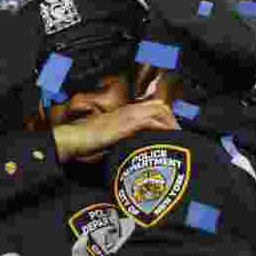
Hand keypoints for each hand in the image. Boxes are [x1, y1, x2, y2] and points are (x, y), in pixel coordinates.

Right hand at [53, 98, 179, 164]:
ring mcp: (129, 115)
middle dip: (172, 119)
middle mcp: (129, 110)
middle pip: (160, 106)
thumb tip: (134, 149)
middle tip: (179, 135)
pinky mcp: (128, 124)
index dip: (165, 118)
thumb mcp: (109, 137)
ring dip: (171, 123)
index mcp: (125, 112)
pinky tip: (167, 140)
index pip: (152, 107)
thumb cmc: (88, 141)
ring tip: (177, 138)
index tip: (172, 131)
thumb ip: (123, 138)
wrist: (76, 138)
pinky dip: (162, 130)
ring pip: (159, 111)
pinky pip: (152, 122)